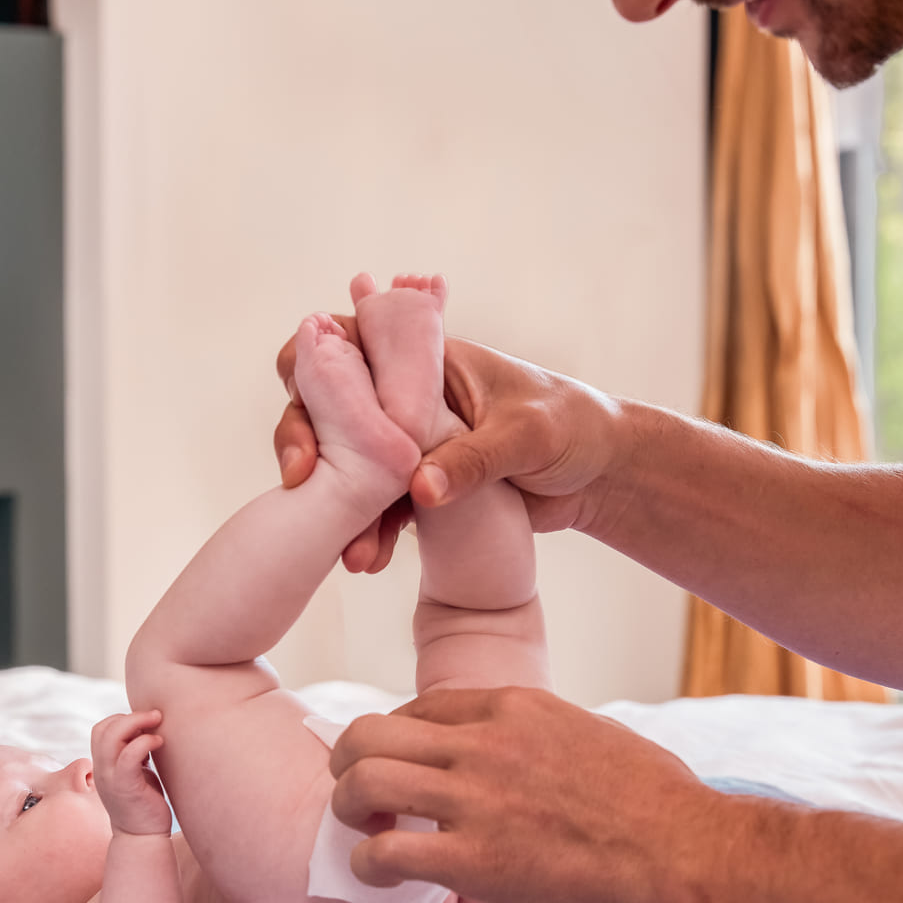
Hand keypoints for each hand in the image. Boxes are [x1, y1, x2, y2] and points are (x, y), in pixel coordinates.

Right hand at [90, 712, 171, 836]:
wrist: (142, 838)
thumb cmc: (144, 803)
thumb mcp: (135, 773)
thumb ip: (134, 753)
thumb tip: (148, 729)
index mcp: (103, 765)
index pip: (100, 729)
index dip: (120, 719)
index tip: (145, 724)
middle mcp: (102, 770)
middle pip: (103, 728)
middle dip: (130, 716)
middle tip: (156, 716)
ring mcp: (111, 779)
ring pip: (111, 737)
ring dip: (136, 722)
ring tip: (158, 722)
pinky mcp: (126, 787)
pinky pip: (128, 756)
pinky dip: (144, 742)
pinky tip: (159, 742)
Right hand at [274, 325, 628, 570]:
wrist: (603, 476)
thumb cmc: (573, 426)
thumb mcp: (526, 436)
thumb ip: (472, 460)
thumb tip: (418, 491)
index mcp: (427, 358)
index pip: (349, 342)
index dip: (312, 365)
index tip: (304, 405)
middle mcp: (407, 395)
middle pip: (329, 405)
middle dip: (306, 441)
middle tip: (299, 480)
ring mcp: (408, 442)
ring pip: (346, 463)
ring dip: (336, 501)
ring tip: (347, 549)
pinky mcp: (419, 486)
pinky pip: (377, 504)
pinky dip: (369, 530)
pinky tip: (369, 560)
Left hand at [327, 688, 723, 902]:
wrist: (683, 850)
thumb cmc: (661, 800)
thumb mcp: (594, 734)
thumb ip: (545, 737)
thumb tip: (534, 755)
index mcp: (513, 707)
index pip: (421, 707)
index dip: (397, 738)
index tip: (404, 768)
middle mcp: (482, 742)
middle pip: (370, 731)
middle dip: (349, 762)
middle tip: (361, 796)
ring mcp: (473, 798)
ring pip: (361, 780)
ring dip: (347, 808)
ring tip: (364, 833)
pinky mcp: (472, 858)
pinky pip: (383, 852)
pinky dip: (365, 865)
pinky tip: (380, 876)